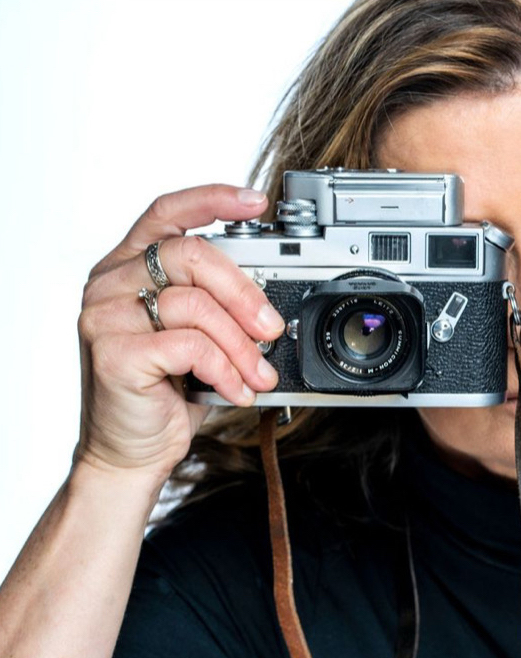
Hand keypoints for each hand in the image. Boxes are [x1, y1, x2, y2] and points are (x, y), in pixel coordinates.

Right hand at [73, 184, 283, 480]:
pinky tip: (234, 390)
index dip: (212, 200)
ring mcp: (106, 315)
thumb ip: (217, 305)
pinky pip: (191, 345)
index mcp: (129, 267)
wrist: (131, 451)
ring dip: (242, 344)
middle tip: (272, 327)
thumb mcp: (197, 337)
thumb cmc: (166, 392)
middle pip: (192, 255)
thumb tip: (271, 300)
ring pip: (197, 305)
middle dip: (244, 291)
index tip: (256, 202)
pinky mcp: (113, 351)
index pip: (167, 214)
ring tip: (258, 374)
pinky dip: (226, 369)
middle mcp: (110, 283)